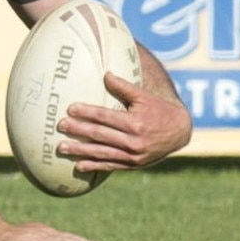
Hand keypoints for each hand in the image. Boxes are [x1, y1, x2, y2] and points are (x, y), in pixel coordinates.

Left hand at [57, 72, 192, 171]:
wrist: (179, 133)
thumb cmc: (158, 110)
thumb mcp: (145, 97)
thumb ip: (124, 87)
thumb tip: (105, 74)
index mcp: (136, 123)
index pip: (106, 117)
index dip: (88, 113)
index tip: (70, 109)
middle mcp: (134, 141)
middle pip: (100, 135)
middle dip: (79, 130)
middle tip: (60, 126)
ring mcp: (133, 156)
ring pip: (102, 153)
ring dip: (80, 150)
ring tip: (61, 148)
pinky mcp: (132, 164)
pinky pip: (110, 166)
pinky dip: (94, 166)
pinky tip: (78, 165)